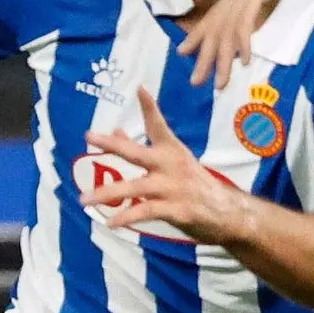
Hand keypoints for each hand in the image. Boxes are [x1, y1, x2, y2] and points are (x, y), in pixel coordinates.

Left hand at [82, 87, 247, 244]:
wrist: (228, 213)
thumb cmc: (196, 185)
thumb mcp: (174, 162)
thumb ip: (143, 148)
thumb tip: (116, 132)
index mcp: (173, 151)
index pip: (159, 125)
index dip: (150, 107)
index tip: (140, 89)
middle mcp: (172, 165)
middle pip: (138, 152)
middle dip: (112, 144)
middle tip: (89, 136)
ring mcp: (174, 188)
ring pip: (135, 187)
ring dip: (108, 193)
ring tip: (85, 199)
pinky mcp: (177, 210)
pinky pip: (145, 212)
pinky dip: (126, 217)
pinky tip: (110, 223)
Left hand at [179, 0, 313, 88]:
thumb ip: (270, 1)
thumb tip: (263, 17)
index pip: (216, 14)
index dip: (199, 35)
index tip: (184, 53)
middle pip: (216, 26)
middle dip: (205, 56)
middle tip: (195, 81)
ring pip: (228, 28)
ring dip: (223, 58)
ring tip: (220, 82)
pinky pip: (247, 19)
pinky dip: (244, 41)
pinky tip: (244, 60)